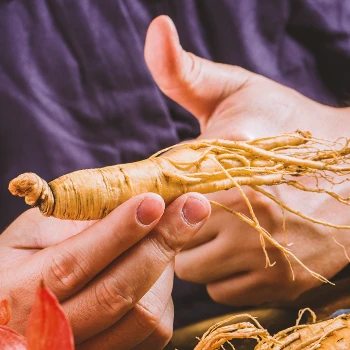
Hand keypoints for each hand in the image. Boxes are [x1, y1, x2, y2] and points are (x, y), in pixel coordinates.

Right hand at [0, 192, 209, 348]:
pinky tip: (155, 269)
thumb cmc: (28, 254)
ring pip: (144, 317)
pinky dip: (163, 294)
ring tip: (166, 235)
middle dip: (161, 243)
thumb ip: (80, 220)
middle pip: (117, 295)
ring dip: (164, 268)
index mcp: (16, 291)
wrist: (19, 296)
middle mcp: (48, 333)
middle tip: (193, 206)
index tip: (154, 201)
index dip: (119, 232)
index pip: (73, 263)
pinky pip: (153, 331)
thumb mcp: (37, 229)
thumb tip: (143, 205)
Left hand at [144, 16, 349, 305]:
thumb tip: (156, 28)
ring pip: (189, 268)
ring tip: (220, 223)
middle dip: (173, 223)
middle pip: (167, 237)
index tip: (146, 191)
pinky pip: (218, 289)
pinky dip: (221, 273)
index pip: (156, 189)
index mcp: (229, 158)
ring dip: (194, 249)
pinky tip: (240, 246)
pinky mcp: (280, 282)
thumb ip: (187, 71)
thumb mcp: (238, 90)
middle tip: (197, 203)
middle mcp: (247, 210)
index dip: (144, 193)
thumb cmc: (286, 125)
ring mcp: (265, 252)